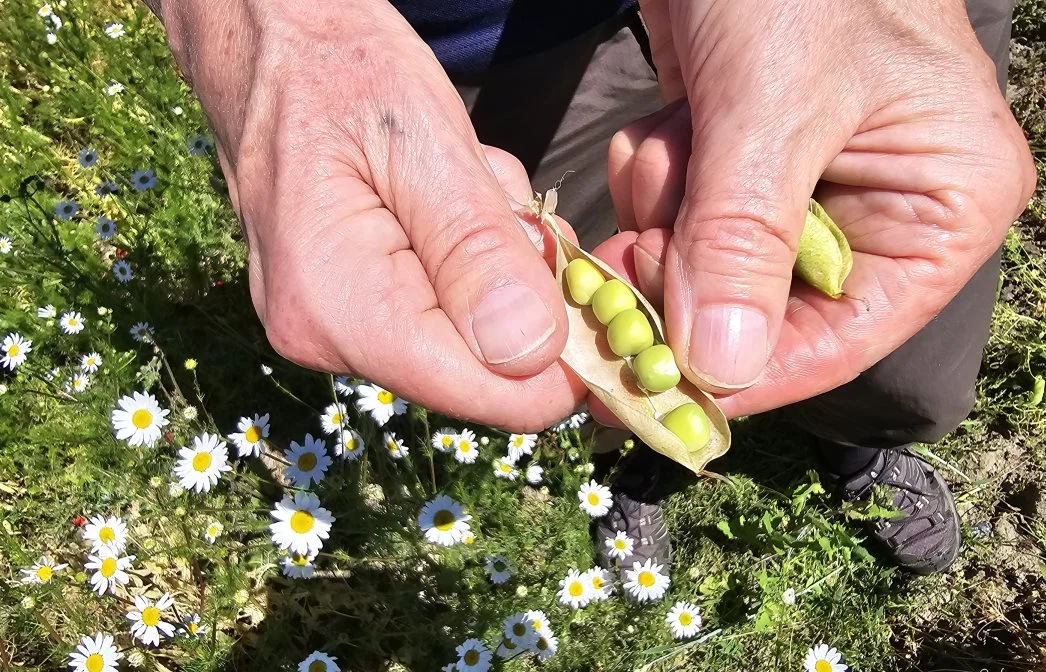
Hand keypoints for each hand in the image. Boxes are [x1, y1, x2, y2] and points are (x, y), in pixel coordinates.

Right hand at [160, 0, 584, 428]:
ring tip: (466, 182)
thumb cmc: (337, 70)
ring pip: (471, 333)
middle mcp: (327, 340)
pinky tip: (447, 195)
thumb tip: (532, 355)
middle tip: (505, 201)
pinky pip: (442, 307)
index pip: (486, 393)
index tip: (587, 284)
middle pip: (483, 368)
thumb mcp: (422, 143)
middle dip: (524, 292)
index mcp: (341, 309)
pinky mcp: (346, 307)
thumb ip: (476, 252)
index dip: (562, 360)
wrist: (266, 40)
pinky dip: (469, 255)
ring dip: (497, 262)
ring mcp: (332, 327)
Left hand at [594, 0, 1035, 415]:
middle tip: (627, 271)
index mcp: (943, 203)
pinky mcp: (747, 161)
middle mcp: (888, 206)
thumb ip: (745, 237)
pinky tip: (665, 126)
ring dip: (670, 222)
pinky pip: (689, 216)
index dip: (756, 375)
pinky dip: (660, 184)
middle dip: (694, 286)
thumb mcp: (775, 104)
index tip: (665, 399)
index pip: (850, 332)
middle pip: (773, 312)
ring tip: (671, 149)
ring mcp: (812, 185)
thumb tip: (722, 368)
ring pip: (715, 268)